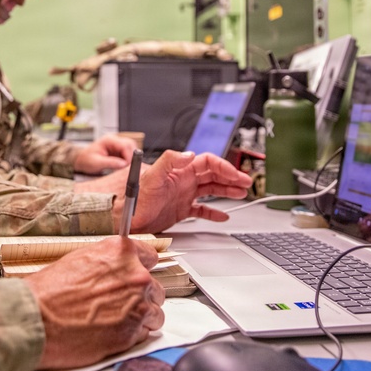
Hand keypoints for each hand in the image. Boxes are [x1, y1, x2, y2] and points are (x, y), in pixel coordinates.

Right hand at [25, 237, 165, 370]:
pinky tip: (111, 332)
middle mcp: (135, 276)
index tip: (135, 276)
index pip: (150, 256)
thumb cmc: (49, 291)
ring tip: (116, 320)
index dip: (141, 268)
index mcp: (121, 252)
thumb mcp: (79, 260)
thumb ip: (107, 264)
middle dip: (141, 296)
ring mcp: (137, 306)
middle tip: (119, 304)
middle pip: (155, 287)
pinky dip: (132, 335)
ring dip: (140, 317)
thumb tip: (115, 271)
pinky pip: (144, 334)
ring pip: (155, 313)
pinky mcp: (132, 334)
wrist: (37, 319)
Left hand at [73, 135, 137, 174]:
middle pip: (130, 144)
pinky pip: (127, 153)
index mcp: (109, 140)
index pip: (125, 145)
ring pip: (130, 148)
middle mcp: (114, 140)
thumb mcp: (97, 163)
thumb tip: (124, 164)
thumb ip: (111, 163)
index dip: (128, 156)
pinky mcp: (117, 150)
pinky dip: (127, 159)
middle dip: (131, 156)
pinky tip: (121, 165)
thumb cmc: (86, 160)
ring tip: (123, 166)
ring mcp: (116, 145)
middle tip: (126, 167)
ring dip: (129, 158)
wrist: (81, 160)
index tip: (126, 165)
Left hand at [118, 151, 251, 233]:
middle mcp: (184, 180)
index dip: (224, 167)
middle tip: (246, 183)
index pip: (208, 163)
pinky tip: (222, 216)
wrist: (124, 216)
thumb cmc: (135, 196)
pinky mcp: (180, 210)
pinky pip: (201, 209)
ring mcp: (183, 194)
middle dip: (231, 178)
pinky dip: (212, 212)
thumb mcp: (152, 176)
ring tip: (241, 194)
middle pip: (213, 175)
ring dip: (227, 191)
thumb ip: (169, 161)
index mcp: (180, 170)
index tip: (236, 175)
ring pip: (211, 190)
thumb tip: (189, 154)